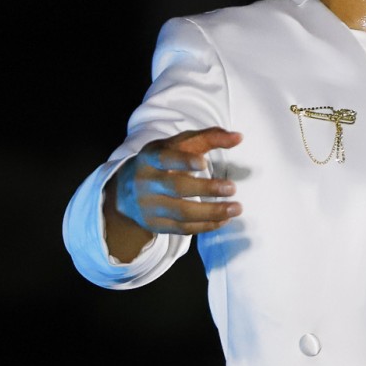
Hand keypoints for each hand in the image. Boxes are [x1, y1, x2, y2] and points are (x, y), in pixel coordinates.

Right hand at [102, 127, 242, 259]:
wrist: (126, 191)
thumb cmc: (163, 161)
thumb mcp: (178, 145)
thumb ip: (208, 138)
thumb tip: (239, 137)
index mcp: (151, 158)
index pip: (165, 158)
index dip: (184, 161)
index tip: (204, 163)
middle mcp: (147, 182)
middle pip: (176, 187)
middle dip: (206, 189)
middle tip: (232, 188)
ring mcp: (149, 206)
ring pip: (182, 213)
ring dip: (212, 212)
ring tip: (236, 208)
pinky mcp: (156, 225)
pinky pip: (183, 229)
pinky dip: (207, 225)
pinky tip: (225, 219)